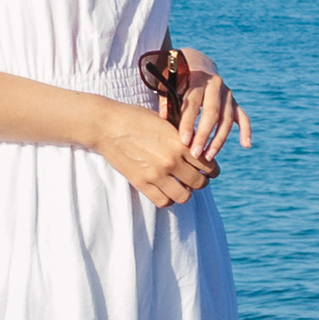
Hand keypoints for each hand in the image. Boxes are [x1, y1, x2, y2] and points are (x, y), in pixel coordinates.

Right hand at [94, 97, 222, 207]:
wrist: (107, 125)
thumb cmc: (135, 118)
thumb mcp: (164, 121)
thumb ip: (181, 137)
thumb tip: (197, 148)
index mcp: (179, 142)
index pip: (208, 164)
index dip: (211, 169)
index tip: (207, 169)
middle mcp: (171, 160)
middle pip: (200, 182)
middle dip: (201, 181)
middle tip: (195, 178)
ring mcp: (156, 174)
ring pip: (184, 196)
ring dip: (185, 192)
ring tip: (181, 186)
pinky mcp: (141, 183)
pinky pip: (164, 201)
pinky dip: (168, 199)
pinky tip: (166, 191)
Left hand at [174, 47, 253, 166]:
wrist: (196, 63)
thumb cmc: (177, 77)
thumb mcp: (168, 82)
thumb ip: (166, 99)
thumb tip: (164, 118)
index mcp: (197, 78)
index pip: (193, 103)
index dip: (188, 123)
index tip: (183, 141)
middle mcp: (215, 84)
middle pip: (212, 113)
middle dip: (204, 135)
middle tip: (195, 154)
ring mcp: (227, 93)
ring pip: (226, 119)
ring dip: (219, 139)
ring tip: (208, 157)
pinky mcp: (233, 101)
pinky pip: (242, 117)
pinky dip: (246, 130)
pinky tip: (246, 145)